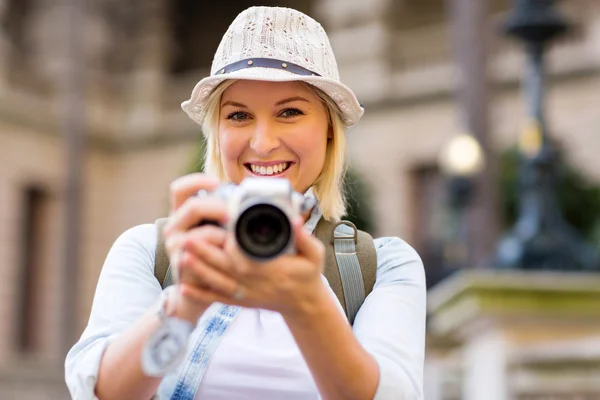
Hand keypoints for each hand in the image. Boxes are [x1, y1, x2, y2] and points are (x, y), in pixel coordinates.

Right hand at [162, 173, 239, 320]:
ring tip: (236, 238)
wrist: (202, 290)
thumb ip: (224, 212)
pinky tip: (231, 252)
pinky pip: (204, 253)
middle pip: (192, 206)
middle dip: (218, 207)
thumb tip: (249, 195)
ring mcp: (175, 246)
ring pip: (200, 232)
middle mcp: (174, 227)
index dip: (197, 181)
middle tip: (235, 214)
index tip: (218, 183)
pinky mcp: (182, 263)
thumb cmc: (215, 255)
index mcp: (182, 214)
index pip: (180, 189)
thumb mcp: (218, 229)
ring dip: (223, 234)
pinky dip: (221, 251)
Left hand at [181, 215, 329, 318]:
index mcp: (268, 268)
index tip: (217, 230)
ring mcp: (245, 293)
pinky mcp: (240, 301)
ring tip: (181, 257)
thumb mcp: (314, 255)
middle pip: (224, 266)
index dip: (229, 244)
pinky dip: (201, 294)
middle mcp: (253, 282)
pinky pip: (217, 298)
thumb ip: (304, 238)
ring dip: (198, 270)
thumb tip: (295, 221)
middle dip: (205, 253)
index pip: (244, 255)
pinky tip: (184, 287)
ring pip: (217, 282)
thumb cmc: (307, 275)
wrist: (303, 303)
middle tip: (188, 238)